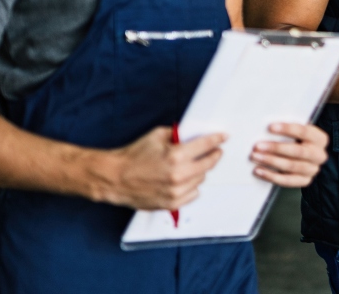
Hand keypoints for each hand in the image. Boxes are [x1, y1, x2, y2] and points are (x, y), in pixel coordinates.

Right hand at [96, 126, 224, 210]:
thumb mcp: (157, 136)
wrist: (115, 178)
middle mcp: (178, 175)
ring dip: (200, 171)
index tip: (223, 138)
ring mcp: (176, 191)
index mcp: (176, 156)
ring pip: (201, 179)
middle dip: (213, 155)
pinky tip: (184, 179)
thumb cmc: (133, 156)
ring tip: (191, 165)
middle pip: (209, 164)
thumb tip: (193, 134)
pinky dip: (192, 186)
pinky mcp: (171, 203)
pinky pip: (193, 194)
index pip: (206, 145)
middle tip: (214, 151)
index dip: (217, 139)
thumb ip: (178, 135)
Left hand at [251, 123, 328, 187]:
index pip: (304, 131)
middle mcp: (319, 155)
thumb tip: (266, 128)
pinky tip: (259, 170)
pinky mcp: (304, 181)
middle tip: (258, 146)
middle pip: (297, 151)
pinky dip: (270, 176)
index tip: (270, 127)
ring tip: (255, 156)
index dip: (287, 129)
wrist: (308, 158)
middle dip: (275, 148)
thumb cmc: (299, 140)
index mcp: (320, 139)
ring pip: (291, 166)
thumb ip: (288, 130)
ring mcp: (313, 169)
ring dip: (270, 161)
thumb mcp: (299, 132)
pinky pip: (287, 180)